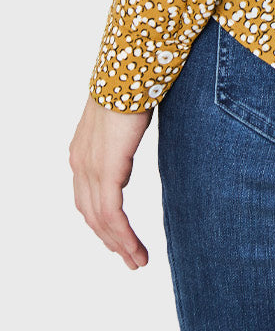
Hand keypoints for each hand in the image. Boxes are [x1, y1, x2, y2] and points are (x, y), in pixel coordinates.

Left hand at [69, 95, 153, 268]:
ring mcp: (90, 168)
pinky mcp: (106, 170)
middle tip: (130, 259)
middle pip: (90, 214)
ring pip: (100, 220)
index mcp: (82, 152)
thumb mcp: (123, 120)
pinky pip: (111, 214)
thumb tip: (125, 158)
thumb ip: (120, 141)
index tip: (119, 239)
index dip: (102, 222)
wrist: (130, 69)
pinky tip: (133, 249)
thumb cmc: (132, 86)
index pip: (87, 197)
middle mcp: (80, 163)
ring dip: (119, 244)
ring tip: (137, 261)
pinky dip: (122, 236)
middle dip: (110, 240)